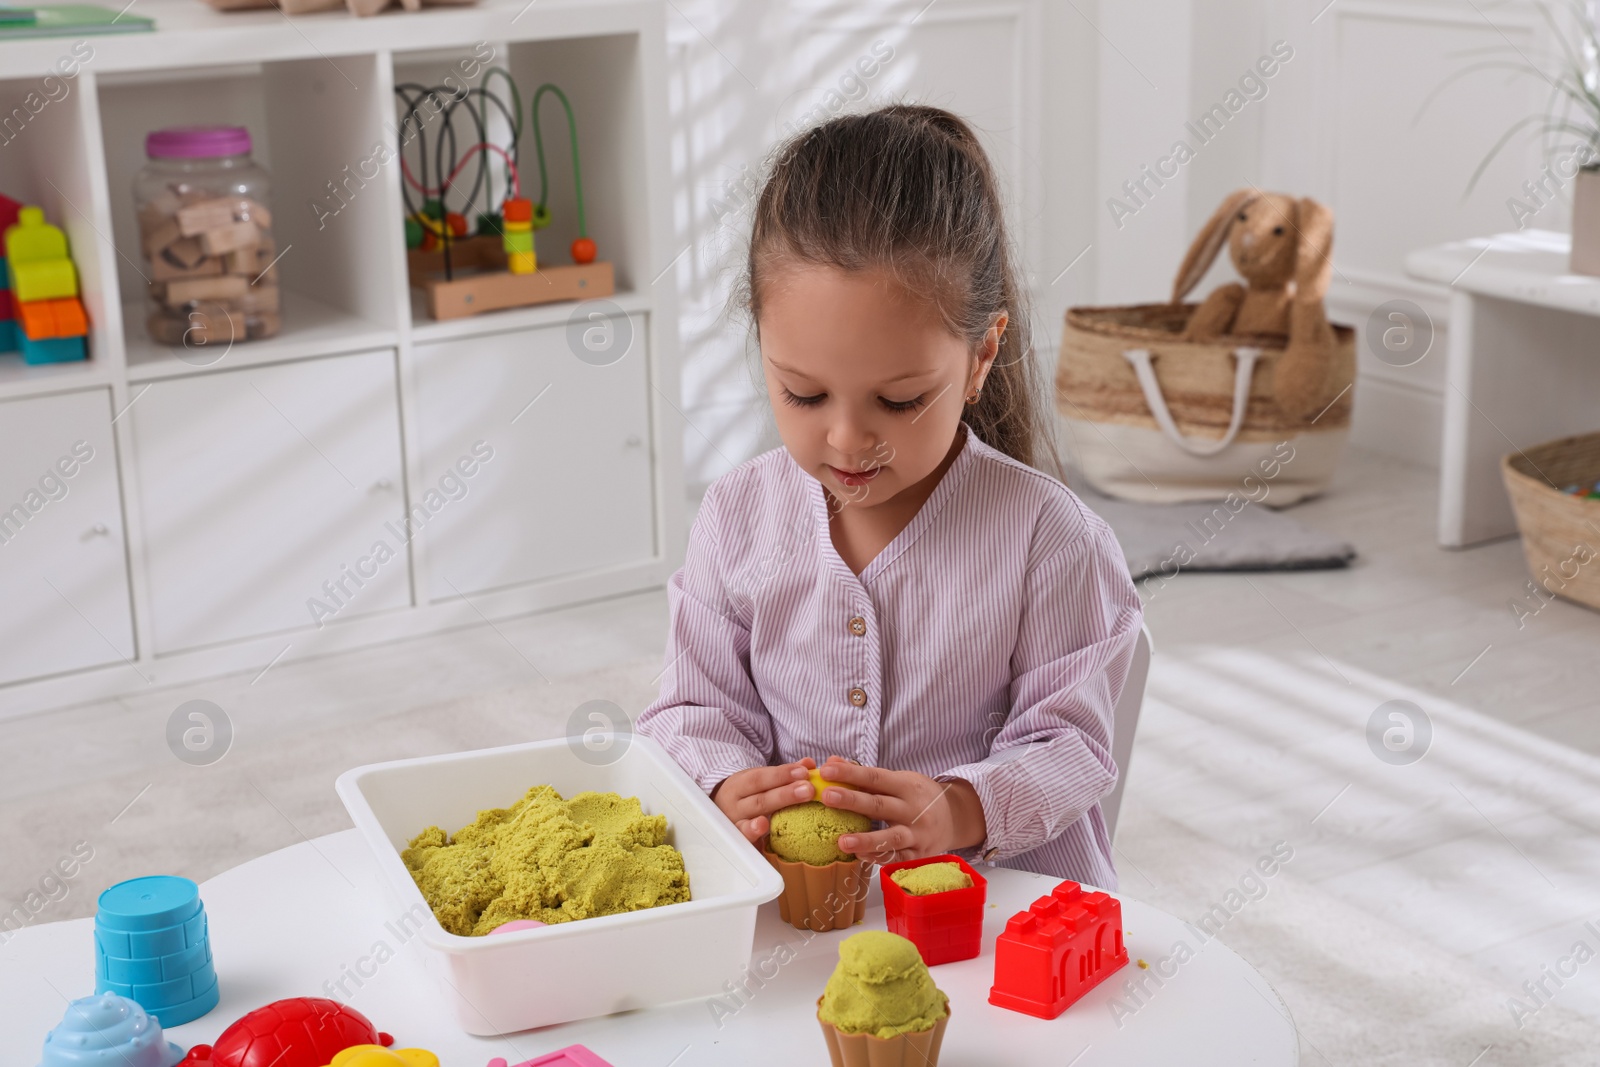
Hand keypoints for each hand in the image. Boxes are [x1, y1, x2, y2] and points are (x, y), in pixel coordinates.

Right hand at [711, 757, 818, 843]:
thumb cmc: (748, 795)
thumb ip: (784, 773)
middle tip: (808, 790)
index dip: (782, 774)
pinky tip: (762, 832)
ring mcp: (736, 825)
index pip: (760, 778)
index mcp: (739, 785)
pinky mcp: (740, 842)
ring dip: (763, 822)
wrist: (721, 812)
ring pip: (749, 822)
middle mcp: (734, 805)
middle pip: (760, 800)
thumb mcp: (760, 780)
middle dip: (784, 795)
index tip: (804, 771)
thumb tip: (809, 763)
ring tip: (774, 819)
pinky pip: (746, 842)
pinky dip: (752, 837)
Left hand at [812, 758, 987, 864]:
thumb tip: (832, 762)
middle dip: (852, 800)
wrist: (955, 818)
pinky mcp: (919, 854)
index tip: (826, 770)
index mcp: (906, 786)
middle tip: (826, 796)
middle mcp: (913, 809)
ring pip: (891, 837)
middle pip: (879, 805)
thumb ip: (865, 775)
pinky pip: (898, 858)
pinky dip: (879, 857)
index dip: (850, 773)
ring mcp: (918, 833)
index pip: (874, 777)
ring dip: (866, 839)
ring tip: (842, 841)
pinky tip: (859, 856)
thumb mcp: (898, 780)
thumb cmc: (917, 796)